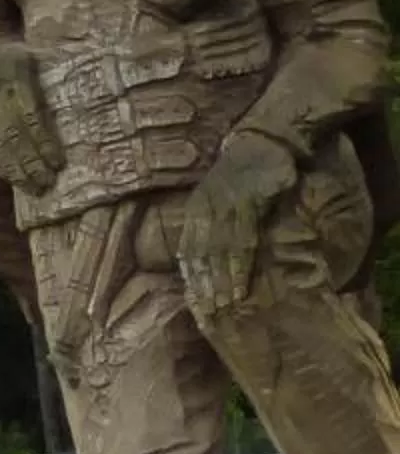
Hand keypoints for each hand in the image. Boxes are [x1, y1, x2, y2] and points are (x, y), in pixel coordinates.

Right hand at [0, 38, 62, 192]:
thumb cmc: (18, 55)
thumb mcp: (37, 53)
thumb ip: (59, 65)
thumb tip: (94, 69)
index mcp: (14, 75)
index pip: (30, 114)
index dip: (44, 140)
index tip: (58, 161)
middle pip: (14, 133)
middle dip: (32, 160)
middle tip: (49, 181)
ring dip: (16, 168)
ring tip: (35, 187)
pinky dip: (0, 164)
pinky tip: (14, 179)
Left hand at [181, 130, 296, 319]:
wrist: (266, 138)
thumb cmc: (247, 169)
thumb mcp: (224, 195)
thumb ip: (218, 220)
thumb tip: (216, 251)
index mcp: (197, 208)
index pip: (187, 250)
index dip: (190, 277)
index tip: (194, 303)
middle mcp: (205, 209)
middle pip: (199, 256)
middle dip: (202, 287)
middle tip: (207, 315)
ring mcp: (224, 207)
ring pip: (217, 254)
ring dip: (219, 283)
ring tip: (222, 308)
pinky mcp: (247, 204)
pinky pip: (241, 242)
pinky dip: (239, 267)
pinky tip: (240, 286)